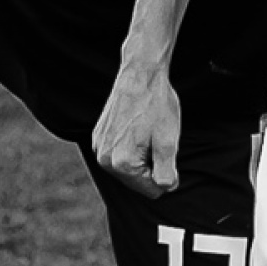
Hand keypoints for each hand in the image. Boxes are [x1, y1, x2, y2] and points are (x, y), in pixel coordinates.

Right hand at [93, 57, 183, 195]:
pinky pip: (118, 155)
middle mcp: (104, 159)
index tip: (165, 150)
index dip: (166, 174)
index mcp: (122, 164)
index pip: (151, 190)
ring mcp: (99, 147)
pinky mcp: (98, 137)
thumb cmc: (156, 106)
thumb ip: (166, 172)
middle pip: (137, 181)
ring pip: (127, 169)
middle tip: (155, 139)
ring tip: (145, 133)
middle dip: (151, 165)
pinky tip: (136, 128)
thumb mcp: (168, 142)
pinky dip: (129, 147)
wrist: (140, 75)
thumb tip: (166, 188)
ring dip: (140, 157)